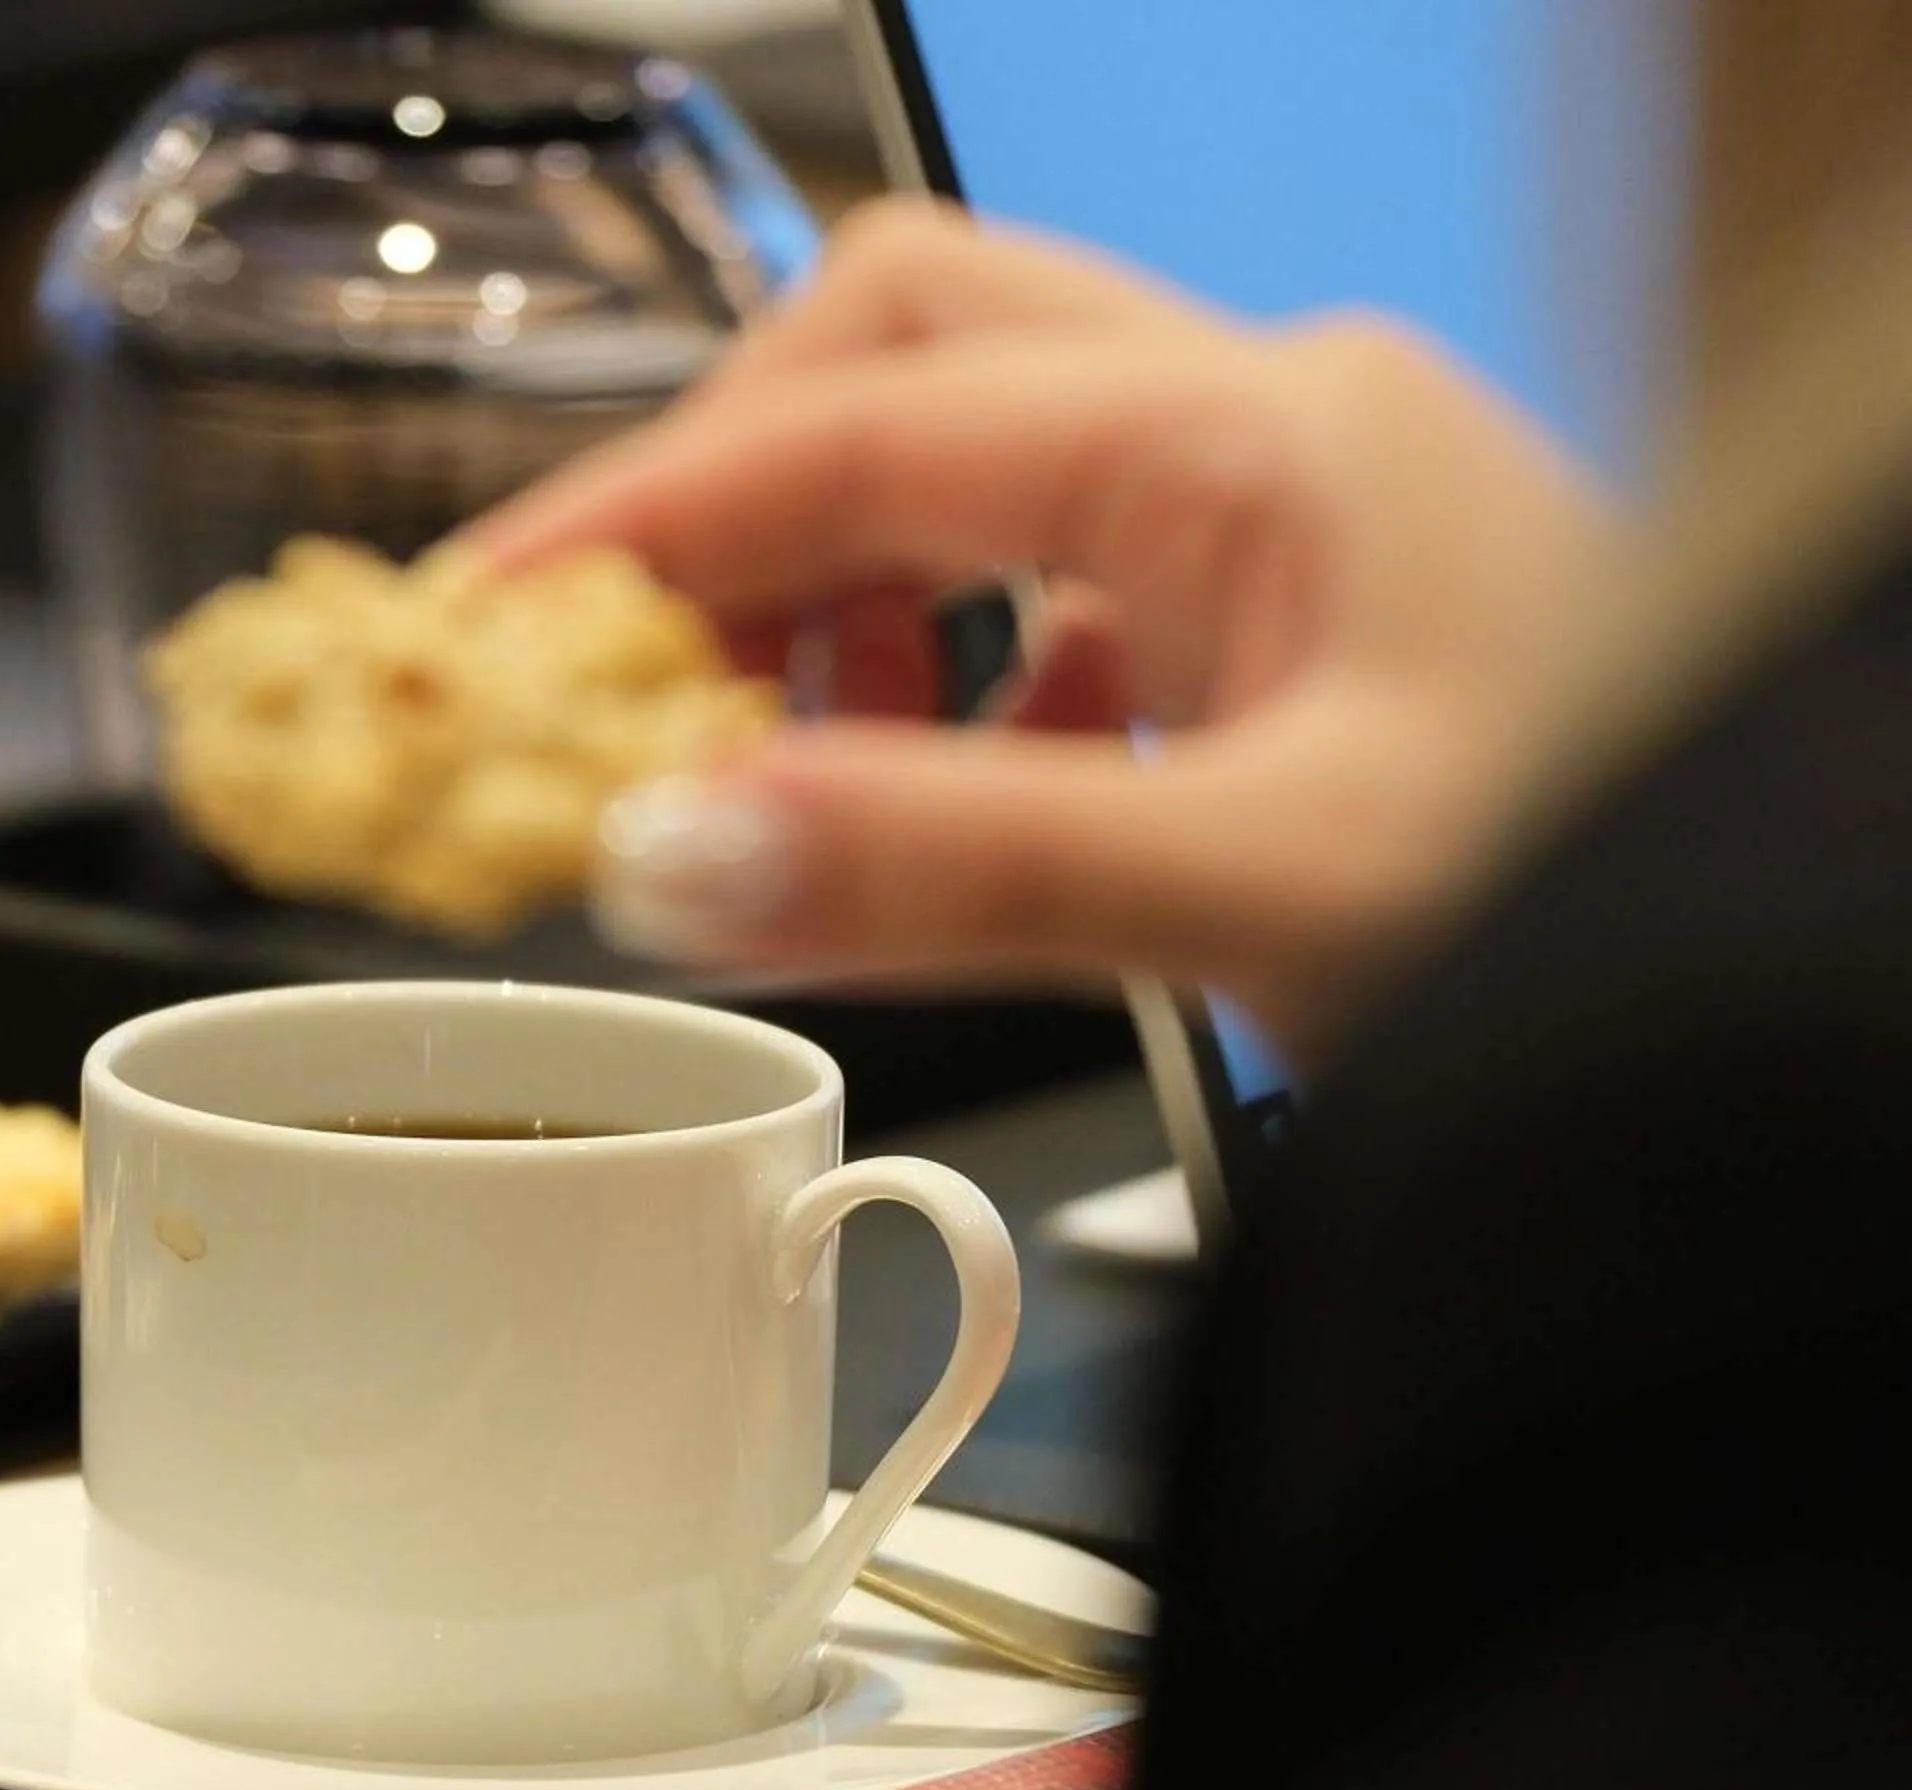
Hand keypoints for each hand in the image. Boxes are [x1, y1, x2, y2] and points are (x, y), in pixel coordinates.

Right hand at [463, 200, 1612, 1062]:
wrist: (1825, 984)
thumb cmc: (1638, 899)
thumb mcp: (1273, 891)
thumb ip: (960, 859)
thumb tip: (677, 850)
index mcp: (1261, 433)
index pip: (851, 426)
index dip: (628, 523)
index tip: (468, 630)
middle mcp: (1275, 422)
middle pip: (901, 349)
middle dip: (724, 499)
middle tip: (607, 683)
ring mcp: (1296, 508)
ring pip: (977, 453)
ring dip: (837, 583)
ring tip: (769, 751)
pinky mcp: (1304, 612)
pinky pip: (1062, 574)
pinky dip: (949, 662)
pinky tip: (946, 782)